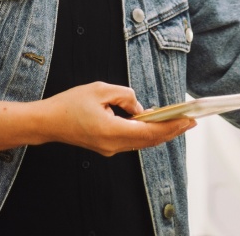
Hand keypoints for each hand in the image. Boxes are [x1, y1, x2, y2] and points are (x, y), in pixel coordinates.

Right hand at [36, 81, 194, 155]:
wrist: (47, 122)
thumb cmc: (71, 103)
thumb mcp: (101, 89)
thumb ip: (125, 96)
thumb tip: (141, 108)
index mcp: (112, 131)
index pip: (149, 132)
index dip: (171, 126)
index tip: (188, 120)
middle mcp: (113, 145)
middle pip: (149, 141)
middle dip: (172, 130)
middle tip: (192, 121)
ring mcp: (109, 149)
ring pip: (142, 142)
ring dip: (161, 133)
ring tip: (179, 123)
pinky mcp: (106, 147)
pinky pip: (132, 141)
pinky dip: (147, 134)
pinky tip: (156, 125)